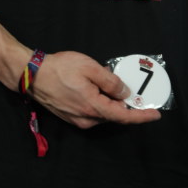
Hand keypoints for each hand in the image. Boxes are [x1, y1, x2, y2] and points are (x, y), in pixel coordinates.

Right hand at [30, 50, 161, 128]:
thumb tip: (125, 93)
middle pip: (114, 115)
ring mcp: (77, 119)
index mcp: (94, 107)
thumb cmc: (59, 69)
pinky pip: (93, 112)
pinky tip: (98, 89)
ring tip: (112, 85)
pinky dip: (101, 103)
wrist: (32, 75)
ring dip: (112, 103)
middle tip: (134, 91)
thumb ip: (111, 82)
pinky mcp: (71, 116)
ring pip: (103, 113)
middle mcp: (87, 119)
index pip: (124, 116)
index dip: (141, 116)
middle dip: (126, 105)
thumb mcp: (90, 68)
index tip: (155, 115)